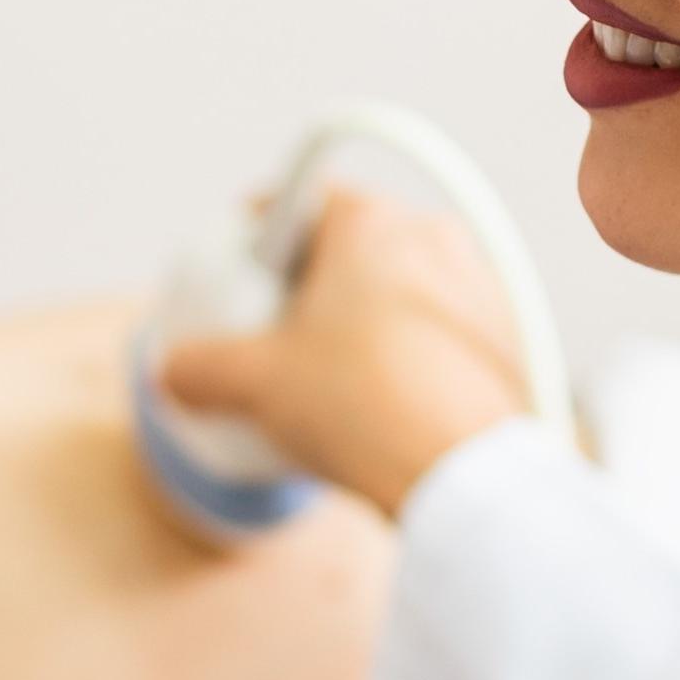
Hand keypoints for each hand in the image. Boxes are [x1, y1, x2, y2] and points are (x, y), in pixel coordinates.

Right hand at [150, 185, 529, 517]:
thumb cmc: (363, 409)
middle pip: (349, 247)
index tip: (240, 268)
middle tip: (276, 337)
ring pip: (397, 289)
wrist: (467, 477)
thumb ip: (198, 368)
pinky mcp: (506, 336)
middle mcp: (432, 237)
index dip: (258, 236)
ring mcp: (478, 284)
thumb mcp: (255, 385)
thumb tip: (173, 372)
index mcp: (370, 223)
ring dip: (360, 321)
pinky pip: (437, 327)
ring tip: (331, 382)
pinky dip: (406, 351)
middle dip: (309, 286)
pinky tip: (382, 401)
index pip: (297, 202)